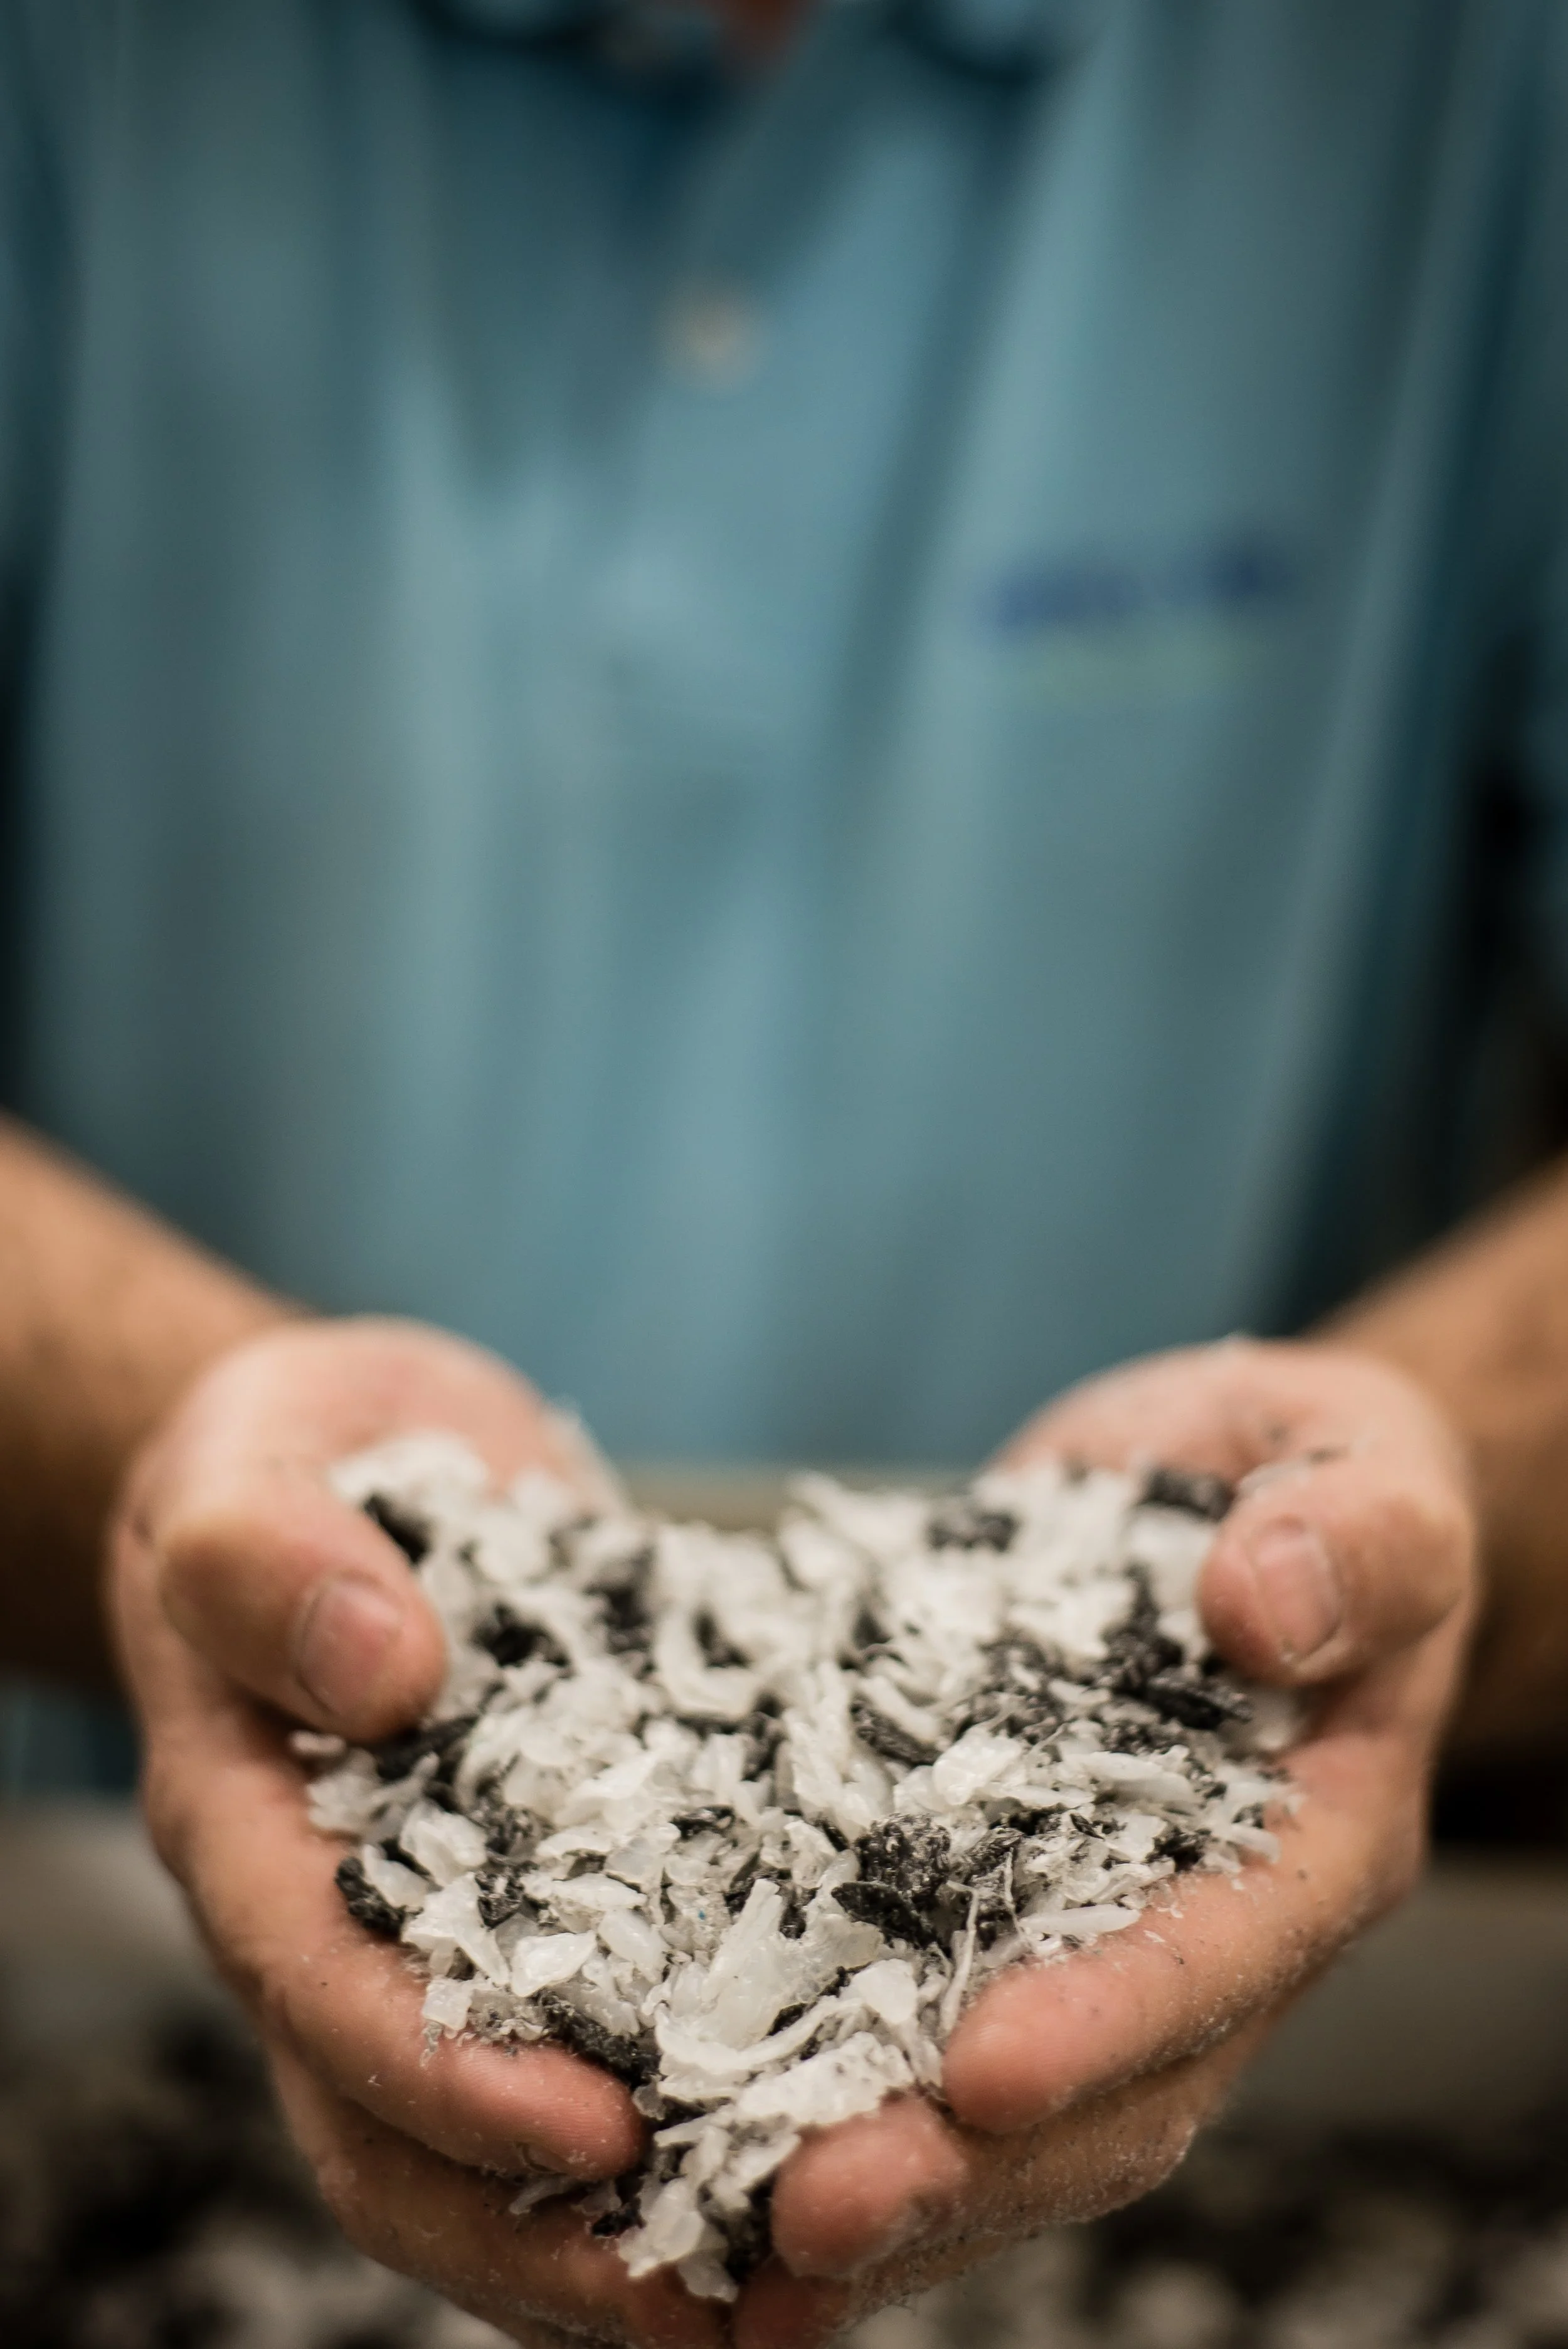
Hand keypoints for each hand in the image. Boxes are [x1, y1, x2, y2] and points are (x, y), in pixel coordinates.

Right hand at [110, 1317, 726, 2348]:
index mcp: (255, 1833)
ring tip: (801, 2265)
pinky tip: (836, 2112)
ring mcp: (456, 1914)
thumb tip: (384, 1669)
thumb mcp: (250, 1466)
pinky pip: (621, 2015)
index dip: (448, 2082)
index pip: (327, 2000)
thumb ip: (270, 1556)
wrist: (355, 1452)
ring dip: (640, 2215)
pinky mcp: (565, 1880)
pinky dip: (707, 2087)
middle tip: (717, 2296)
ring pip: (512, 2126)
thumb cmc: (290, 1454)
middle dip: (549, 2236)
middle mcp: (348, 1917)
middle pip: (408, 2139)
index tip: (593, 2130)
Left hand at [729, 1338, 1476, 2348]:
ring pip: (1003, 2109)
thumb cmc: (1303, 1473)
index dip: (1110, 2021)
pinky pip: (910, 2024)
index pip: (1223, 1956)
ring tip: (729, 2232)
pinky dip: (817, 2094)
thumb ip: (1356, 1532)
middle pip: (1104, 2092)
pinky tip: (699, 2155)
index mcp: (1319, 1838)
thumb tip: (1265, 1605)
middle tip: (803, 2214)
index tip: (981, 2074)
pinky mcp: (983, 1903)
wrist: (1225, 1489)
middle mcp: (1214, 1932)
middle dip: (961, 2165)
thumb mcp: (1365, 1466)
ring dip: (879, 2173)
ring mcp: (1093, 1935)